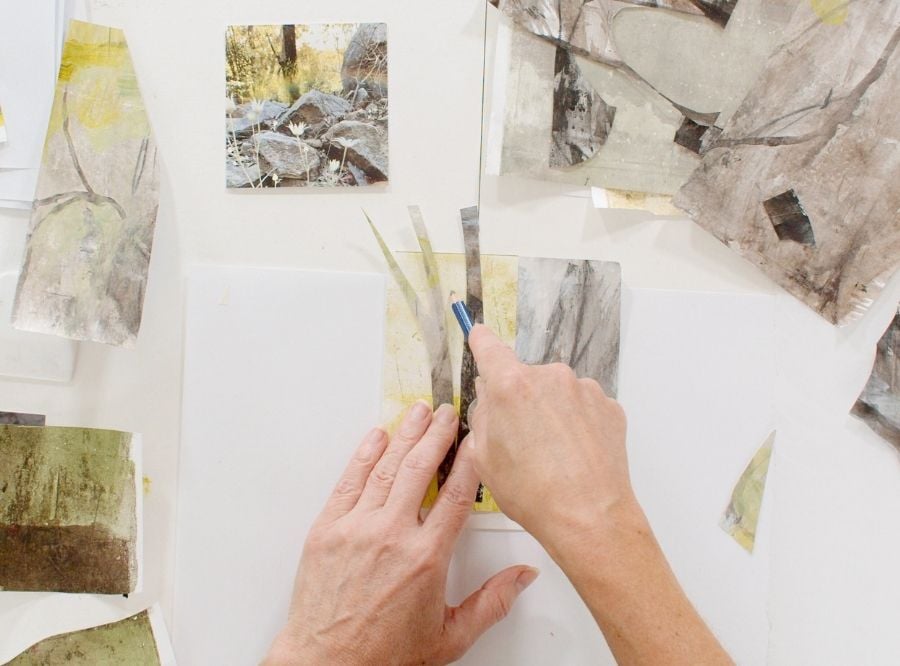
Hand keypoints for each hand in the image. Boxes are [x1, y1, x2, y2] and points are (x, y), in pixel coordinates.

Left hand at [265, 402, 538, 665]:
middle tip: (447, 413)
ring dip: (404, 434)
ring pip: (386, 468)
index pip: (457, 495)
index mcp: (426, 558)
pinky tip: (376, 436)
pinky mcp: (327, 530)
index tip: (478, 440)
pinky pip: (349, 482)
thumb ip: (492, 602)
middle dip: (437, 435)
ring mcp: (356, 529)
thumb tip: (524, 577)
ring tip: (418, 412)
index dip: (470, 461)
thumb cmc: (384, 655)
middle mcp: (391, 536)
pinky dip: (363, 455)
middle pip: (420, 469)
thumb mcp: (450, 636)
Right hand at [465, 326, 733, 664]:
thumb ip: (483, 415)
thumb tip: (489, 395)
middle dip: (519, 399)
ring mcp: (583, 389)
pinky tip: (573, 455)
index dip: (480, 341)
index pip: (489, 347)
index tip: (477, 334)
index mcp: (511, 385)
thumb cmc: (533, 493)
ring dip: (550, 412)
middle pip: (525, 377)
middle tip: (520, 439)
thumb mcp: (484, 457)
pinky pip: (583, 407)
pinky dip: (576, 424)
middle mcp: (550, 377)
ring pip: (557, 392)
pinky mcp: (608, 405)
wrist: (589, 516)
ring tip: (551, 455)